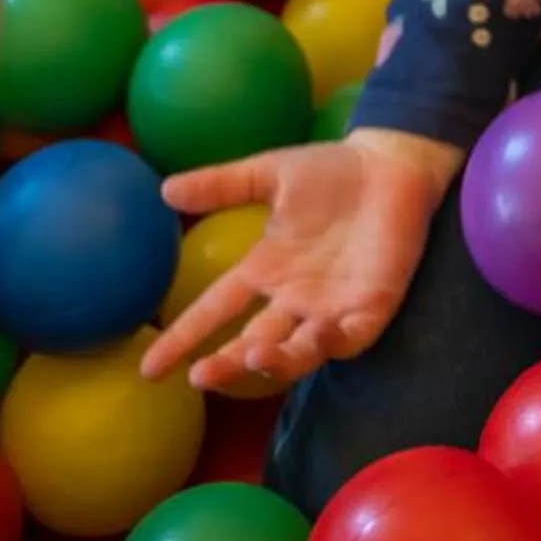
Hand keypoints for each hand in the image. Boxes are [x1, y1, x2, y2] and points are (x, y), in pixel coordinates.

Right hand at [140, 127, 464, 392]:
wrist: (391, 163)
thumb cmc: (332, 171)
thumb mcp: (271, 174)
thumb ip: (222, 184)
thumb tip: (165, 188)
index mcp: (266, 270)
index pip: (217, 311)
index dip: (185, 338)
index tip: (149, 367)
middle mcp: (294, 298)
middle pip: (252, 344)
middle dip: (227, 365)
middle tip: (201, 377)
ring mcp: (331, 307)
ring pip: (299, 352)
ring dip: (276, 360)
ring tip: (253, 355)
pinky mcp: (371, 307)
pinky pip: (350, 338)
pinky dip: (334, 342)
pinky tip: (317, 333)